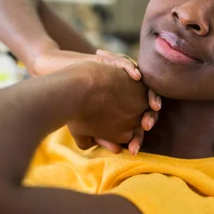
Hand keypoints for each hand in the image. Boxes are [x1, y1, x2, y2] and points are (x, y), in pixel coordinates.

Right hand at [33, 48, 160, 153]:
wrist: (62, 87)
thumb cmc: (74, 109)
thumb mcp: (88, 128)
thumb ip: (104, 138)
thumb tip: (118, 150)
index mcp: (125, 110)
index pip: (139, 123)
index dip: (138, 136)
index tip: (134, 149)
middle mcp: (130, 94)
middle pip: (147, 106)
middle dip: (148, 118)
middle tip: (146, 126)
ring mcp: (124, 78)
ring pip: (144, 87)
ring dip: (151, 96)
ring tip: (151, 106)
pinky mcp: (114, 63)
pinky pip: (128, 65)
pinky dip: (132, 70)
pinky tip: (136, 77)